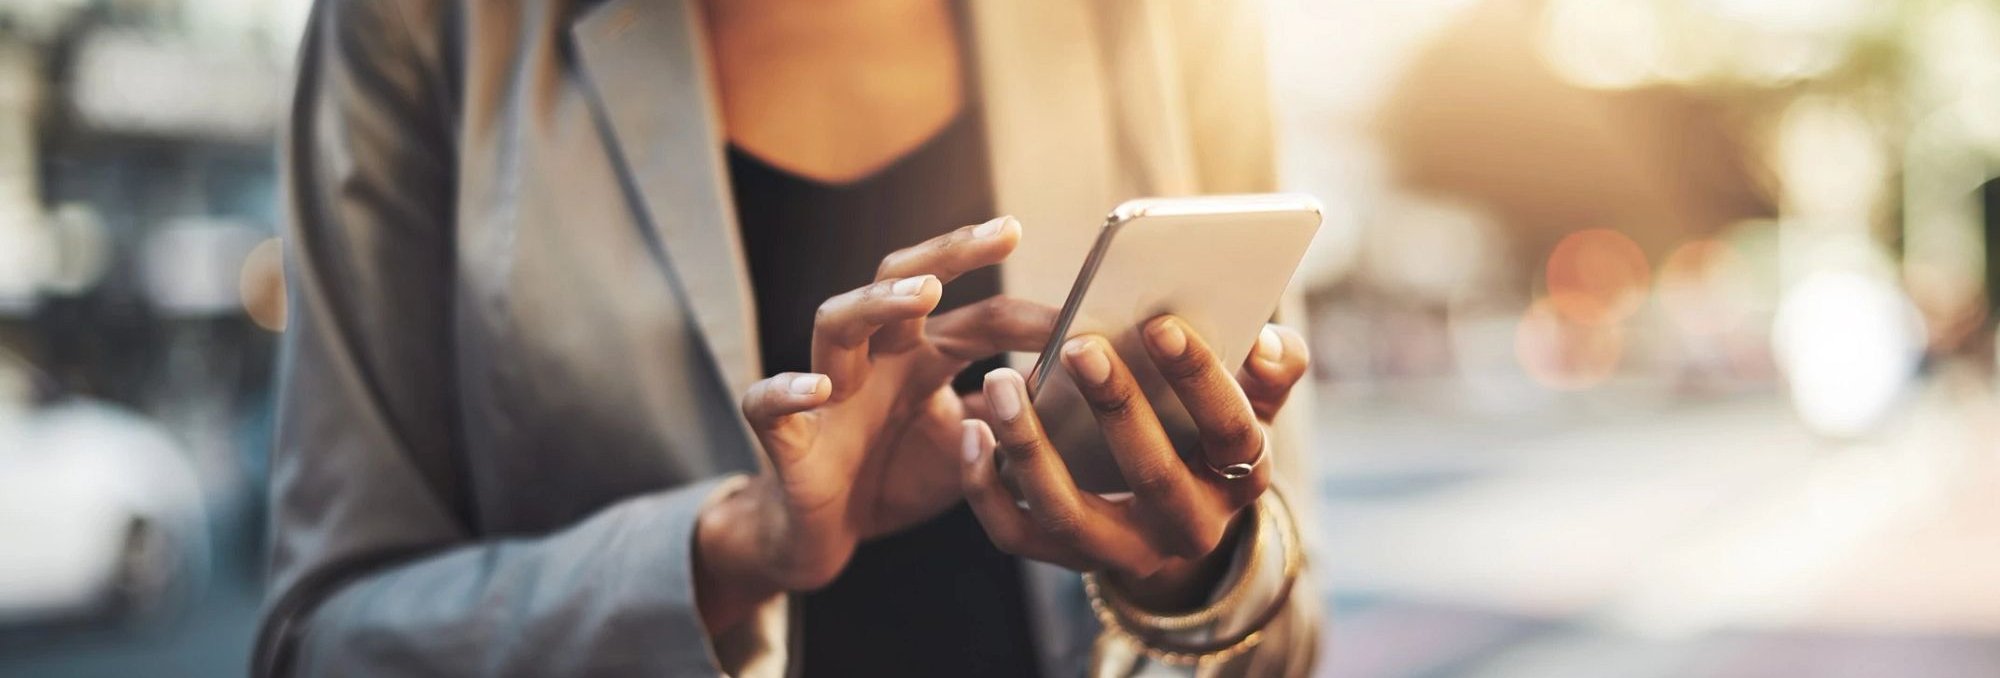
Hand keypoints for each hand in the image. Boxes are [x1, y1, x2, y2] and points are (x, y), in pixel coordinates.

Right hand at [694, 216, 1055, 629]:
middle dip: (950, 252)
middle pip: (901, 280)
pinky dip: (788, 390)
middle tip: (1004, 231)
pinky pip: (769, 404)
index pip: (979, 318)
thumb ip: (1011, 419)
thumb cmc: (895, 477)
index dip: (1030, 316)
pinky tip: (819, 388)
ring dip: (878, 302)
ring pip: (836, 322)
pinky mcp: (786, 437)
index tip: (1086, 313)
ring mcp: (827, 391)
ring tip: (925, 293)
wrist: (824, 535)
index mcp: (921, 356)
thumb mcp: (970, 449)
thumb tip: (1076, 393)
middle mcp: (875, 358)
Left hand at [961, 317, 1309, 610]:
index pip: (1231, 432)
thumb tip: (1270, 342)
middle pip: (1151, 474)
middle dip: (1116, 407)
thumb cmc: (1207, 433)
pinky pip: (1016, 534)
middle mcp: (1186, 528)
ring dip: (1031, 446)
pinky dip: (985, 487)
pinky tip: (971, 429)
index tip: (1162, 324)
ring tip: (1001, 381)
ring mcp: (1122, 551)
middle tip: (1080, 344)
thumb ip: (1272, 370)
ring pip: (1069, 512)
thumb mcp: (1252, 404)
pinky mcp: (1065, 558)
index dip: (1201, 379)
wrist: (1173, 516)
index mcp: (1239, 480)